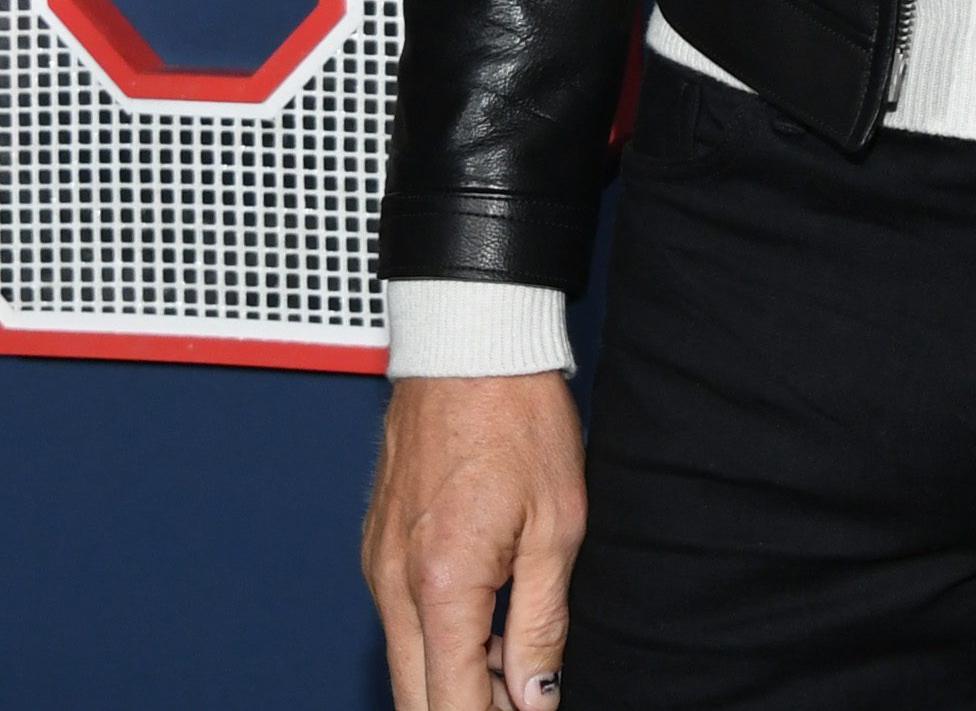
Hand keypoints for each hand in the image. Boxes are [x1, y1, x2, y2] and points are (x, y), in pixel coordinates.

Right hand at [363, 373, 586, 710]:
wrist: (470, 341)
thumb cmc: (517, 416)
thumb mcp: (557, 524)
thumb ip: (541, 622)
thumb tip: (536, 697)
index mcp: (441, 584)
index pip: (451, 705)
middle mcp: (393, 583)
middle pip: (415, 698)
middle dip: (465, 710)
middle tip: (519, 700)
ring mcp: (377, 563)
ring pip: (405, 662)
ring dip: (452, 680)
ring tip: (512, 660)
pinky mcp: (377, 545)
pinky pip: (400, 619)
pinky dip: (437, 638)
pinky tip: (485, 622)